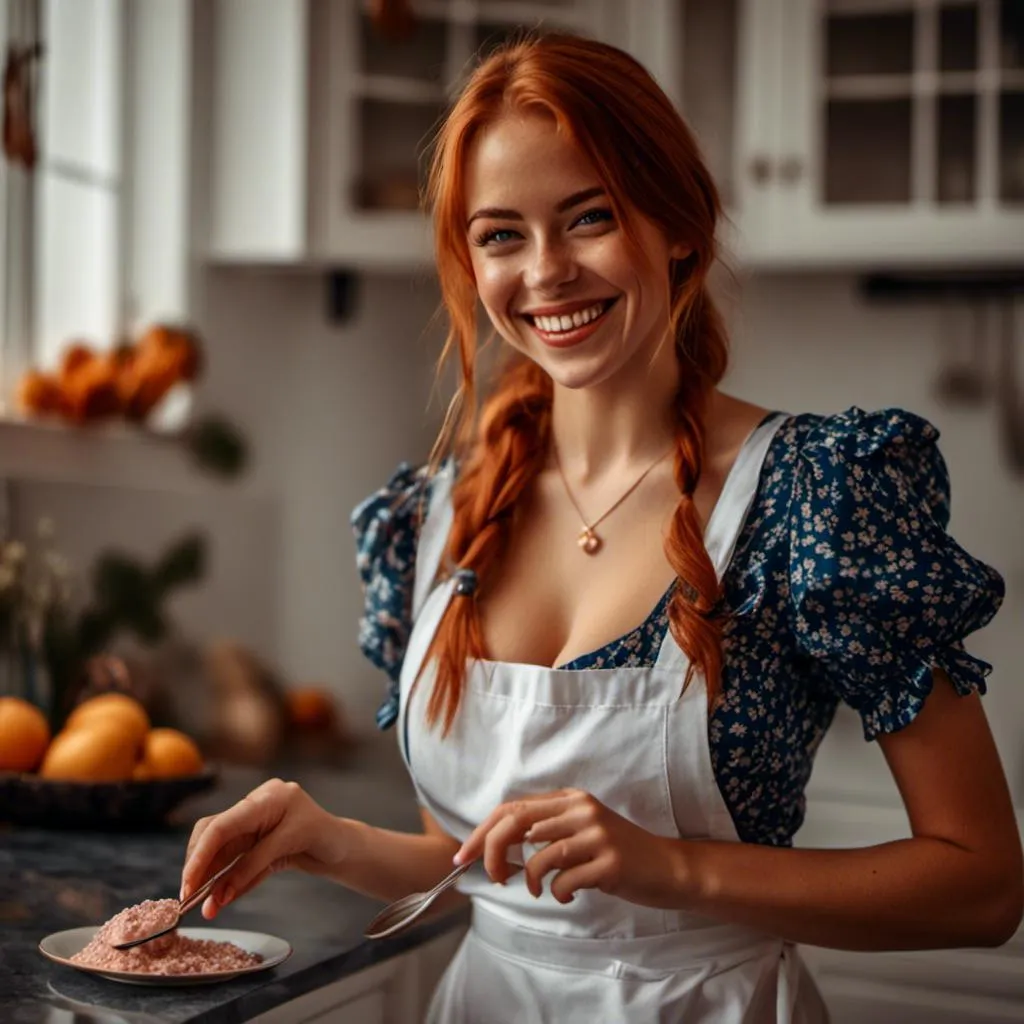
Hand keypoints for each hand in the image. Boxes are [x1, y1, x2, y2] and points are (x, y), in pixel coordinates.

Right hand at [180, 777, 345, 917]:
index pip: (222, 825)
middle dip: (199, 867)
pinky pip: (237, 863)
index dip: (200, 855)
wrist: (344, 845)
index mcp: (267, 798)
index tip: (188, 883)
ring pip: (222, 852)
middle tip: (188, 898)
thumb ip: (253, 865)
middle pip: (214, 835)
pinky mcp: (258, 844)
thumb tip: (219, 893)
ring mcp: (256, 825)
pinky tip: (221, 900)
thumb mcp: (291, 844)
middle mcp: (257, 808)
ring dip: (212, 880)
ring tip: (206, 907)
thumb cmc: (327, 835)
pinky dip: (229, 882)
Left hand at [454, 789, 685, 907]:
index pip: (512, 808)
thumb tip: (498, 846)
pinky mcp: (609, 861)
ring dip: (531, 880)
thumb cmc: (617, 854)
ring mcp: (597, 834)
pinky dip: (557, 893)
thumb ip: (546, 830)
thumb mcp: (580, 831)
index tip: (463, 856)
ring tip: (540, 890)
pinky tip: (568, 895)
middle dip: (493, 853)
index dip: (483, 832)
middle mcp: (581, 810)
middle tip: (493, 877)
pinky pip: (565, 880)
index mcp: (570, 799)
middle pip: (518, 825)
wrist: (667, 868)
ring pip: (540, 855)